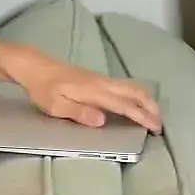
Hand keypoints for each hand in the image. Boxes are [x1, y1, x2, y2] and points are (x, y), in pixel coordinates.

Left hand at [4, 48, 162, 132]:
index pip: (124, 105)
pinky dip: (137, 94)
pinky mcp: (97, 79)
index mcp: (94, 91)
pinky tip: (137, 103)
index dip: (142, 117)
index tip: (155, 128)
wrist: (34, 66)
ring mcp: (101, 79)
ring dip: (146, 99)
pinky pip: (124, 85)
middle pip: (135, 91)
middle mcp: (102, 83)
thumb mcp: (55, 106)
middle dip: (151, 107)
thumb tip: (102, 120)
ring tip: (154, 114)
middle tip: (160, 124)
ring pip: (132, 86)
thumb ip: (79, 113)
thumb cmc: (42, 88)